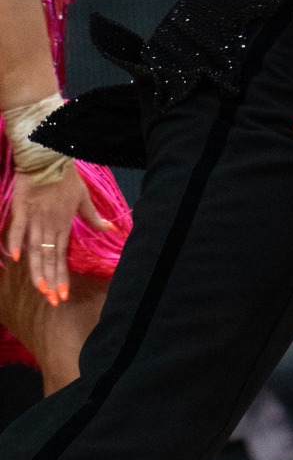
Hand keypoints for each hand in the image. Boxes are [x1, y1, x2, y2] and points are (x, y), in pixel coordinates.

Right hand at [5, 166, 109, 304]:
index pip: (62, 257)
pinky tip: (14, 258)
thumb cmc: (66, 178)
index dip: (61, 277)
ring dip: (37, 269)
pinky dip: (15, 241)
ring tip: (40, 288)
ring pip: (35, 249)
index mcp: (63, 225)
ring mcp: (35, 219)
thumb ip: (93, 217)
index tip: (62, 295)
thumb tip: (111, 228)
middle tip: (52, 301)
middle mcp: (49, 226)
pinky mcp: (22, 209)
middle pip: (49, 258)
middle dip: (51, 281)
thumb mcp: (83, 198)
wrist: (49, 158)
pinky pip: (17, 228)